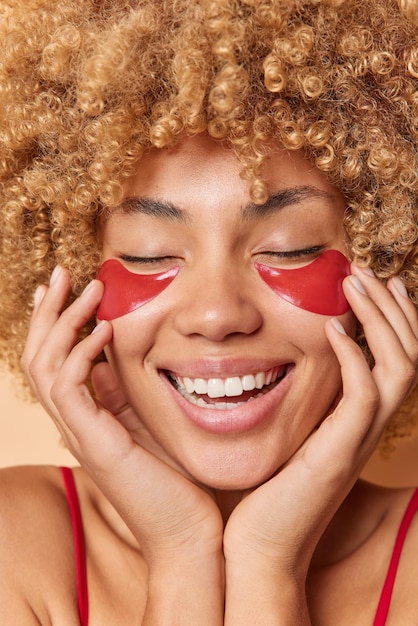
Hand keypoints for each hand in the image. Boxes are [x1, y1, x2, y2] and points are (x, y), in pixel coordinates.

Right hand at [21, 266, 222, 566]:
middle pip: (39, 357)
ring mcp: (81, 433)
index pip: (55, 360)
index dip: (57, 321)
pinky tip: (102, 332)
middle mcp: (76, 422)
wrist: (188, 535)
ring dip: (62, 323)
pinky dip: (80, 355)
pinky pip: (69, 389)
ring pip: (45, 367)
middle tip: (61, 273)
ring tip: (87, 290)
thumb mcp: (151, 424)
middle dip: (49, 311)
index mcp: (88, 416)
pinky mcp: (94, 443)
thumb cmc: (176, 483)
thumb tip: (119, 358)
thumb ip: (128, 394)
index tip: (71, 286)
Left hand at [223, 266, 417, 620]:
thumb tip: (290, 364)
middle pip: (411, 355)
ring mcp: (359, 440)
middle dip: (393, 308)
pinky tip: (333, 329)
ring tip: (356, 283)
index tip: (378, 284)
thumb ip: (304, 402)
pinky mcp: (339, 451)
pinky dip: (355, 356)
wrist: (262, 547)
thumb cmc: (270, 491)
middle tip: (368, 272)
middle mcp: (369, 427)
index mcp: (359, 421)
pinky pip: (364, 394)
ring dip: (381, 320)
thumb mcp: (294, 435)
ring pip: (400, 367)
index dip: (397, 319)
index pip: (398, 359)